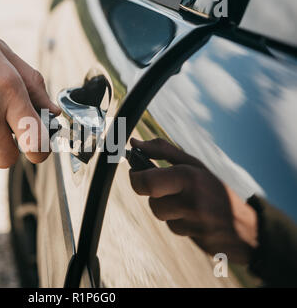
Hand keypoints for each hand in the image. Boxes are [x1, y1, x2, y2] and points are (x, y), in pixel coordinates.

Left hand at [129, 138, 257, 262]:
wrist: (246, 226)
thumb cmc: (215, 189)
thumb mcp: (194, 164)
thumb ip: (163, 151)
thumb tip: (134, 144)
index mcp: (189, 177)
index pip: (147, 182)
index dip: (135, 178)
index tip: (136, 173)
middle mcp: (191, 200)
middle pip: (152, 202)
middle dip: (155, 196)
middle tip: (165, 189)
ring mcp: (193, 222)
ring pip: (161, 215)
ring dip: (168, 210)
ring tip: (189, 204)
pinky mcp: (193, 238)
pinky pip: (173, 228)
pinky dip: (179, 221)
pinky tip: (195, 218)